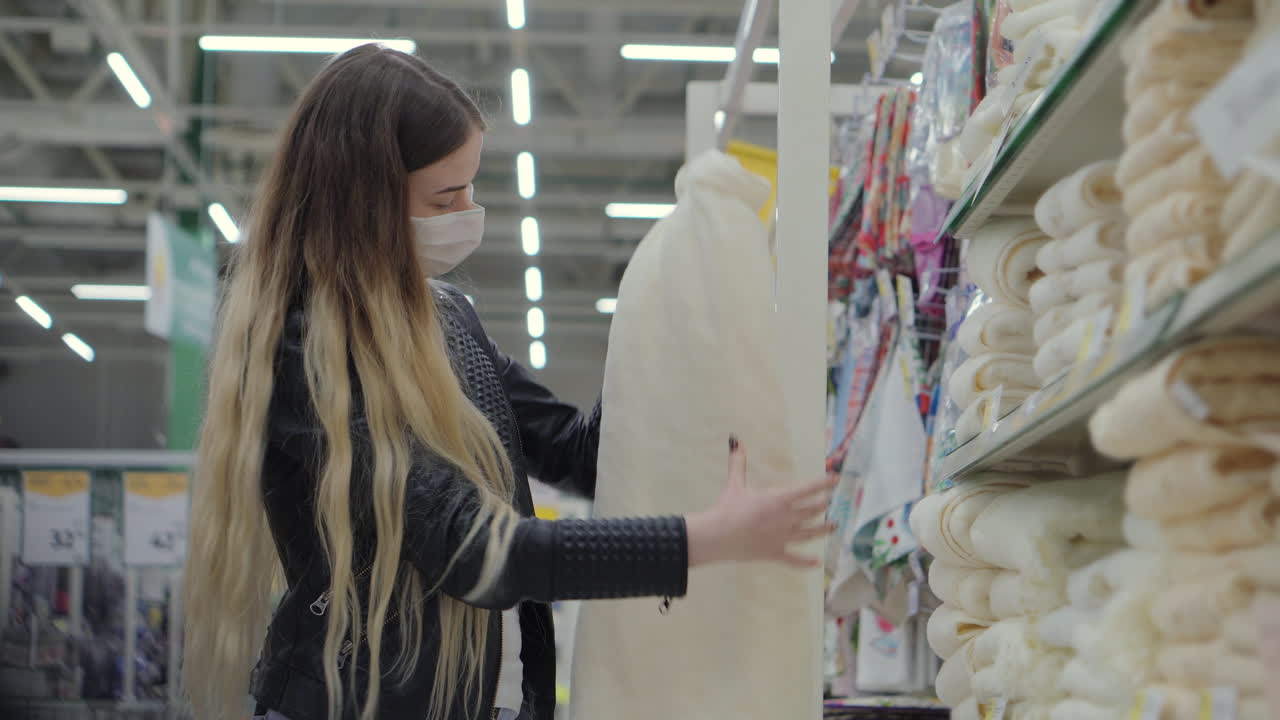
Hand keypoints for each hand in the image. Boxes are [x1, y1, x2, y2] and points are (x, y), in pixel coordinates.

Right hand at [686, 436, 835, 568]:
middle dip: (823, 504)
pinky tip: (817, 563)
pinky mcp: (775, 553)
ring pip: (810, 533)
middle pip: (812, 510)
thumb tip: (736, 442)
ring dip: (823, 529)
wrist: (717, 536)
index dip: (824, 483)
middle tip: (830, 502)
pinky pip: (794, 559)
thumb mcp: (734, 484)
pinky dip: (806, 562)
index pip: (807, 489)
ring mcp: (783, 538)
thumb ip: (738, 463)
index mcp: (778, 499)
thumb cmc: (727, 508)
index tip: (836, 479)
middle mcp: (786, 518)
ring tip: (834, 526)